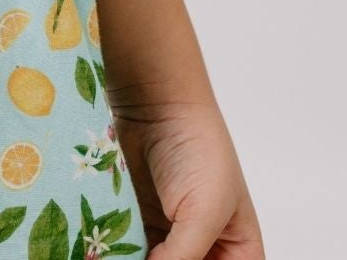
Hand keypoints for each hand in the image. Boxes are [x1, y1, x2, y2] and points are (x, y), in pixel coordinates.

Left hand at [112, 95, 265, 259]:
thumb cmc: (197, 150)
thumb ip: (184, 257)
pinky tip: (106, 251)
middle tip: (148, 257)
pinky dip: (121, 253)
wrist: (156, 101)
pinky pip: (131, 251)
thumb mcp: (203, 212)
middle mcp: (207, 248)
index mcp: (240, 252)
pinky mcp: (140, 223)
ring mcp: (171, 238)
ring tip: (119, 253)